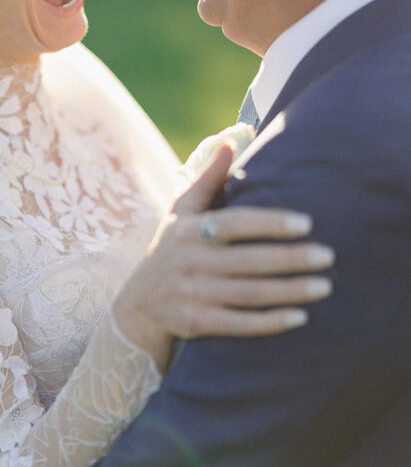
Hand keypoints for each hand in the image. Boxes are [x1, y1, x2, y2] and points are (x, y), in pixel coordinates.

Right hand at [113, 144, 334, 368]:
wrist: (138, 304)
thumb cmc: (171, 249)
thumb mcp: (181, 212)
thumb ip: (208, 179)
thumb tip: (230, 141)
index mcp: (190, 230)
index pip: (236, 224)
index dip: (270, 223)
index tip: (307, 223)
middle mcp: (189, 262)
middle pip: (249, 261)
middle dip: (292, 259)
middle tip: (328, 256)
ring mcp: (191, 295)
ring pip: (249, 294)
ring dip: (289, 292)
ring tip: (324, 286)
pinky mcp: (195, 323)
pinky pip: (239, 324)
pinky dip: (270, 323)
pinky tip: (300, 317)